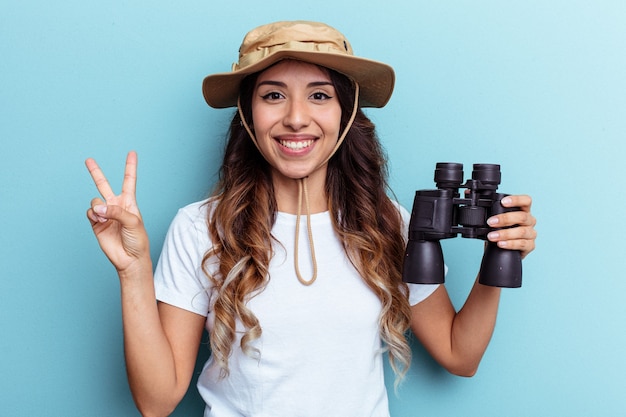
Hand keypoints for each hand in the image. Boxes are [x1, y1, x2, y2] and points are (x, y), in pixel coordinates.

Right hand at [85, 151, 150, 272]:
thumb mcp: (133, 221)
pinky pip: (90, 212)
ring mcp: (105, 214)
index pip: (129, 180)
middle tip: (88, 160)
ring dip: (99, 207)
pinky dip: (93, 215)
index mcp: (129, 202)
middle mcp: (116, 205)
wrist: (130, 259)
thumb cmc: (138, 240)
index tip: (132, 153)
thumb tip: (97, 207)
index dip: (130, 167)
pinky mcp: (96, 223)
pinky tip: (100, 221)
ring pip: (95, 201)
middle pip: (104, 184)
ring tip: (105, 217)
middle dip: (95, 172)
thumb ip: (116, 211)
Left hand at [486, 195, 536, 258]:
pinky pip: (522, 244)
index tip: (503, 202)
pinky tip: (501, 244)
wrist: (504, 248)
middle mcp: (529, 220)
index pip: (526, 201)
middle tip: (490, 222)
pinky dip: (510, 244)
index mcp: (523, 210)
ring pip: (522, 232)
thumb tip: (467, 193)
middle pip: (522, 216)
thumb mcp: (495, 217)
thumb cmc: (501, 229)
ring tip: (492, 236)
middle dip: (505, 219)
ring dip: (505, 234)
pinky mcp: (530, 246)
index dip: (516, 200)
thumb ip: (484, 206)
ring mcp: (531, 233)